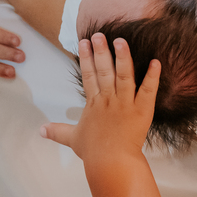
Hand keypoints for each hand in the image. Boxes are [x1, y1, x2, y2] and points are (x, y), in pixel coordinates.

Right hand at [41, 34, 160, 164]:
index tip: (84, 42)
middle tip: (99, 34)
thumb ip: (57, 131)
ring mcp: (125, 103)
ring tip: (121, 40)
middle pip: (104, 70)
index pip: (89, 76)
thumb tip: (40, 130)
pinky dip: (152, 76)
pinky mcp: (141, 110)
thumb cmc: (93, 152)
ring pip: (124, 75)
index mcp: (93, 103)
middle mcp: (108, 99)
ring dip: (123, 57)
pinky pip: (148, 90)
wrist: (111, 162)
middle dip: (101, 51)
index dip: (86, 58)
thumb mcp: (72, 139)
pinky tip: (156, 62)